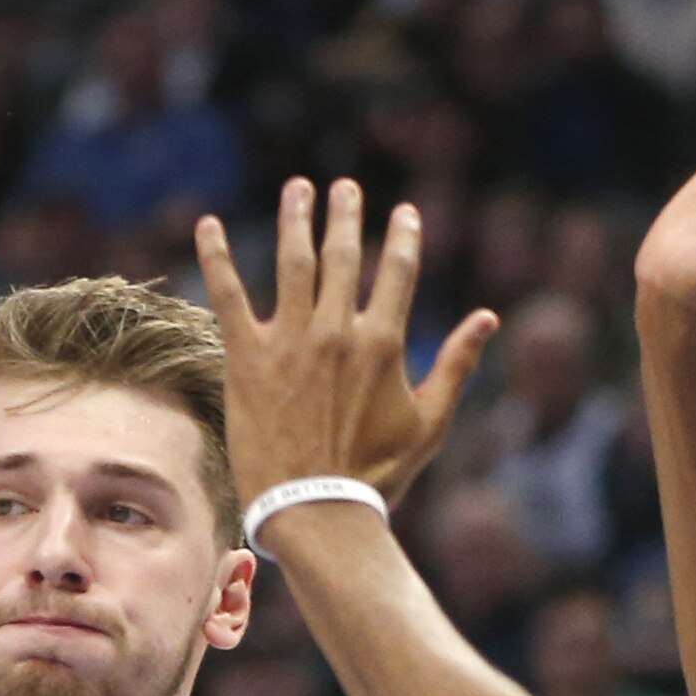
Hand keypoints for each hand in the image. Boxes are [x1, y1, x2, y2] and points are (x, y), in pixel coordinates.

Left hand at [196, 179, 499, 513]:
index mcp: (383, 343)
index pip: (397, 270)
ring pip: (293, 262)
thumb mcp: (429, 422)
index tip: (404, 212)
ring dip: (296, 219)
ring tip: (299, 188)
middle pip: (343, 255)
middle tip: (344, 187)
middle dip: (345, 214)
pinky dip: (216, 257)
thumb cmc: (376, 472)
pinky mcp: (247, 358)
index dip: (403, 236)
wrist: (314, 508)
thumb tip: (488, 317)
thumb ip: (457, 364)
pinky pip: (228, 296)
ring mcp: (289, 341)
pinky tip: (207, 225)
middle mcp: (337, 331)